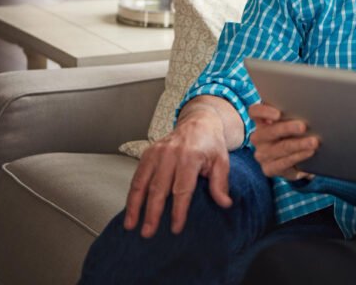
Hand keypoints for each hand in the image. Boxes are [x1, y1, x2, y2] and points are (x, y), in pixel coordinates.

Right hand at [124, 108, 232, 237]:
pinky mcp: (147, 153)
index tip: (176, 228)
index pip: (182, 189)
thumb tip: (225, 204)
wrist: (199, 122)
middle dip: (152, 212)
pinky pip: (137, 176)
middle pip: (159, 188)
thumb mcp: (221, 161)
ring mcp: (156, 152)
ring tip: (131, 225)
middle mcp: (170, 154)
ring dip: (134, 205)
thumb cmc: (211, 144)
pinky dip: (132, 194)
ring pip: (142, 183)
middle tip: (148, 232)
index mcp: (190, 157)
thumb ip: (220, 183)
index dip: (178, 210)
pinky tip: (130, 209)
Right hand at [250, 103, 317, 180]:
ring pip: (280, 148)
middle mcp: (258, 138)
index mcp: (261, 121)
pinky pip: (284, 163)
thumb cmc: (293, 134)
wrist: (295, 159)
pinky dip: (299, 156)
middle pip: (269, 131)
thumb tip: (307, 108)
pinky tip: (309, 152)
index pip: (254, 112)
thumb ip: (292, 114)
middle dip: (287, 128)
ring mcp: (262, 155)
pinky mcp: (269, 169)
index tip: (278, 113)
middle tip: (303, 126)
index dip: (264, 111)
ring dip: (298, 144)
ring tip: (313, 141)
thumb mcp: (290, 122)